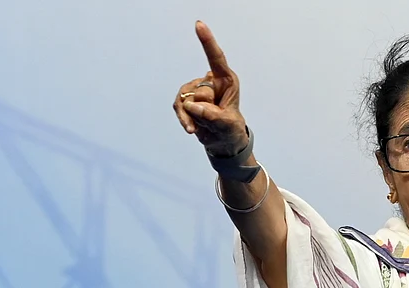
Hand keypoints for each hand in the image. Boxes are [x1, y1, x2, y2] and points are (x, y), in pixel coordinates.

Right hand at [173, 21, 248, 157]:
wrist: (222, 142)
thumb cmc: (230, 130)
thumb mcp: (227, 126)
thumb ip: (212, 116)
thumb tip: (192, 105)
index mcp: (227, 80)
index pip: (216, 58)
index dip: (207, 42)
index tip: (199, 25)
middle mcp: (211, 81)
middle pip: (198, 90)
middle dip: (203, 110)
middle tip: (214, 121)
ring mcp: (197, 89)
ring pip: (185, 98)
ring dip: (191, 116)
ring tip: (201, 126)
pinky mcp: (186, 99)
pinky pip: (178, 105)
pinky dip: (183, 118)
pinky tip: (191, 128)